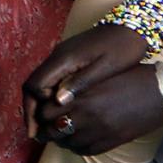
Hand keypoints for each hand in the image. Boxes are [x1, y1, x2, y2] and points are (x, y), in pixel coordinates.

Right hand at [24, 23, 150, 141]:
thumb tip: (58, 101)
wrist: (132, 27)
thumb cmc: (122, 48)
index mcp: (64, 59)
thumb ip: (80, 83)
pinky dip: (46, 98)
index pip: (35, 84)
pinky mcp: (67, 59)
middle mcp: (56, 57)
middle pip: (31, 85)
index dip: (36, 105)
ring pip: (39, 83)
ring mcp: (60, 57)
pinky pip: (49, 80)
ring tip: (43, 128)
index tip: (46, 122)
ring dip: (37, 105)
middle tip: (35, 134)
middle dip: (31, 110)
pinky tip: (56, 112)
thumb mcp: (105, 68)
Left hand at [42, 64, 162, 155]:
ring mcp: (99, 131)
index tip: (41, 112)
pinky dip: (76, 147)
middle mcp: (87, 115)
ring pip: (66, 143)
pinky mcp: (110, 142)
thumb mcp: (100, 74)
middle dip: (45, 129)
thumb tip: (56, 96)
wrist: (162, 92)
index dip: (40, 113)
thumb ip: (77, 86)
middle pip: (51, 129)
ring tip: (61, 135)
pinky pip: (84, 151)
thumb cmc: (132, 76)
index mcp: (82, 94)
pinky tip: (77, 141)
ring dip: (60, 140)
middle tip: (44, 129)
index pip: (46, 110)